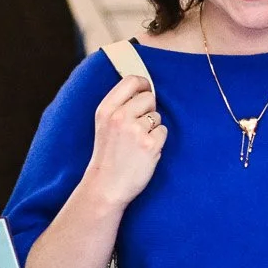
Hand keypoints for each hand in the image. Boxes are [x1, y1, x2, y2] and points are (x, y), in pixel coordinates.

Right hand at [80, 75, 166, 207]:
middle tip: (138, 127)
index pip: (131, 81)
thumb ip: (120, 106)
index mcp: (106, 109)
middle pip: (149, 98)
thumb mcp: (104, 125)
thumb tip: (145, 89)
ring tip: (138, 144)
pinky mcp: (150, 144)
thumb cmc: (107, 156)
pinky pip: (163, 132)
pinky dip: (157, 141)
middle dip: (149, 110)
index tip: (146, 91)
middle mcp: (120, 116)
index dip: (143, 84)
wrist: (106, 186)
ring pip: (157, 116)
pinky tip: (145, 152)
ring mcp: (135, 130)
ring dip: (152, 128)